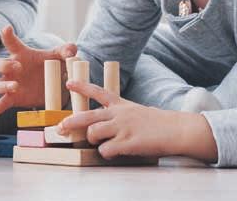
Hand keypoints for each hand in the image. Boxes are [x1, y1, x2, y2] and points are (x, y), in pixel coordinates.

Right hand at [0, 26, 76, 114]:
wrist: (55, 86)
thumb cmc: (52, 65)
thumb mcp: (60, 56)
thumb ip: (66, 50)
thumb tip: (72, 51)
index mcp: (21, 54)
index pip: (11, 43)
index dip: (7, 35)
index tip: (7, 28)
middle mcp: (12, 68)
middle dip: (2, 64)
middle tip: (18, 66)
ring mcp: (11, 84)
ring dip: (3, 85)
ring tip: (15, 86)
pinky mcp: (14, 98)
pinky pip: (2, 103)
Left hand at [60, 81, 217, 161]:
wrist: (176, 129)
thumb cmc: (156, 123)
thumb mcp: (135, 112)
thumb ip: (118, 116)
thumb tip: (101, 127)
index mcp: (121, 104)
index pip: (98, 91)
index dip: (82, 86)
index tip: (69, 83)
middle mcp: (118, 113)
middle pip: (87, 115)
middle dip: (71, 122)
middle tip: (60, 128)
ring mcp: (122, 127)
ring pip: (93, 132)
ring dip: (93, 140)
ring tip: (102, 143)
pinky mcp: (127, 142)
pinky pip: (106, 150)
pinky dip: (107, 153)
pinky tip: (115, 152)